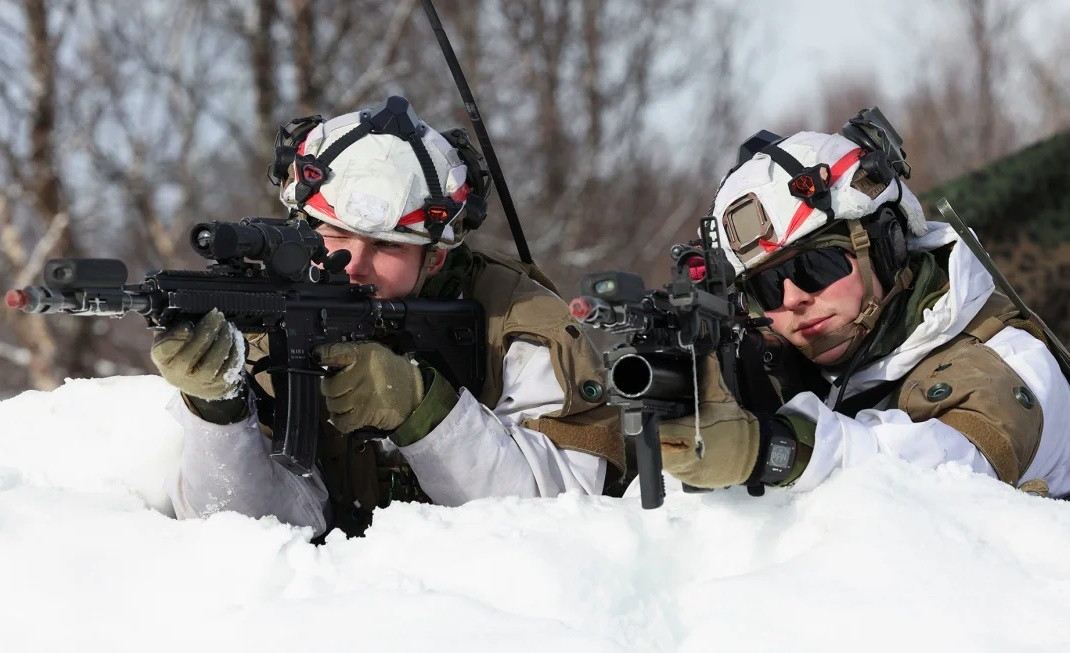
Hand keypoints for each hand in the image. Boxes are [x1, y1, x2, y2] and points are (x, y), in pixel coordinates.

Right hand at [150, 309, 245, 400]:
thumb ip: (173, 327)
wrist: (197, 383)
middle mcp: (179, 374)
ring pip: (214, 358)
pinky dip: (234, 347)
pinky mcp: (219, 384)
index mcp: (163, 359)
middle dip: (207, 330)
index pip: (163, 349)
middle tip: (217, 315)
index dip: (176, 337)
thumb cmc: (182, 354)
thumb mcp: (170, 341)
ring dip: (223, 338)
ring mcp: (200, 381)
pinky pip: (230, 363)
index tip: (188, 326)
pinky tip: (233, 337)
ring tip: (226, 325)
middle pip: (193, 352)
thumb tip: (184, 309)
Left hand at [314, 341, 423, 433]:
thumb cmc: (391, 372)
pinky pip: (341, 421)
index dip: (323, 355)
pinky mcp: (366, 414)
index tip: (317, 356)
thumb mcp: (375, 354)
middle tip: (338, 389)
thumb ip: (351, 355)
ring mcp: (364, 395)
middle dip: (330, 390)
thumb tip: (323, 359)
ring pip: (333, 405)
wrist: (414, 393)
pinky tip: (346, 415)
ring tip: (346, 402)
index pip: (335, 352)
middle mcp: (364, 373)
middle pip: (329, 386)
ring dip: (336, 406)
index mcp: (365, 355)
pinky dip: (340, 421)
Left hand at [660, 355, 761, 488]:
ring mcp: (688, 473)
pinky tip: (681, 450)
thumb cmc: (736, 425)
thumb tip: (704, 352)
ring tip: (672, 438)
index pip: (657, 432)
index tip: (652, 415)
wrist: (757, 453)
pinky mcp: (692, 482)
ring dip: (664, 451)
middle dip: (656, 439)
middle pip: (656, 450)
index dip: (651, 425)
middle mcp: (686, 457)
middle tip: (662, 427)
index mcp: (690, 434)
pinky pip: (675, 472)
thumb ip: (708, 375)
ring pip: (663, 463)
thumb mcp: (721, 398)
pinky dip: (675, 461)